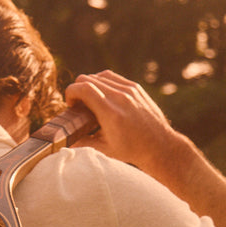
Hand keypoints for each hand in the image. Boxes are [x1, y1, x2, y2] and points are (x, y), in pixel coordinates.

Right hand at [65, 70, 179, 175]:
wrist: (159, 145)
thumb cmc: (131, 150)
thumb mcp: (105, 149)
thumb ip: (84, 142)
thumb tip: (66, 141)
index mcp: (110, 113)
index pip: (83, 88)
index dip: (70, 92)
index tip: (70, 104)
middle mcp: (120, 98)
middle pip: (89, 79)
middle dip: (78, 89)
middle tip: (78, 105)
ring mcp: (130, 90)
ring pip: (100, 75)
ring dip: (90, 84)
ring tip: (90, 100)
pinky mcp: (136, 88)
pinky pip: (113, 77)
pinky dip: (103, 83)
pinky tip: (103, 95)